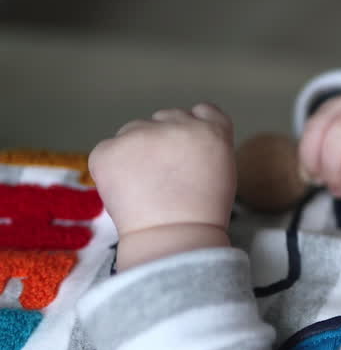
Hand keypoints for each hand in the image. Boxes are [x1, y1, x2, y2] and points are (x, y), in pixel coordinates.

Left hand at [89, 103, 235, 268]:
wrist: (173, 238)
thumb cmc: (203, 212)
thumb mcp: (223, 168)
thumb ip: (207, 142)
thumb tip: (182, 133)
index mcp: (210, 129)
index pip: (202, 111)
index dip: (194, 132)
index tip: (190, 152)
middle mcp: (175, 124)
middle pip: (164, 120)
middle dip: (163, 141)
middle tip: (167, 176)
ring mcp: (137, 134)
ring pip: (134, 132)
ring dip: (137, 151)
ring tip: (146, 186)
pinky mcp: (107, 149)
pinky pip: (109, 150)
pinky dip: (114, 167)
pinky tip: (129, 190)